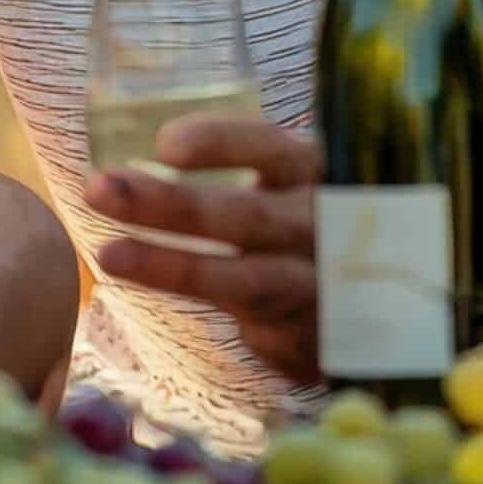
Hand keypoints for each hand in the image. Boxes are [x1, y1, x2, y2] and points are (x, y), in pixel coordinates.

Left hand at [84, 115, 320, 383]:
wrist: (384, 294)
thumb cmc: (309, 221)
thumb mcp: (291, 180)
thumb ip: (237, 161)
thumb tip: (131, 162)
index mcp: (316, 172)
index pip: (272, 149)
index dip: (223, 144)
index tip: (164, 144)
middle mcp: (325, 226)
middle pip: (248, 217)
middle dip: (171, 205)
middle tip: (99, 188)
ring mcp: (323, 286)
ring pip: (246, 281)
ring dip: (172, 268)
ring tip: (108, 255)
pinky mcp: (314, 339)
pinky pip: (256, 331)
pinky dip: (208, 314)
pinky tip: (163, 301)